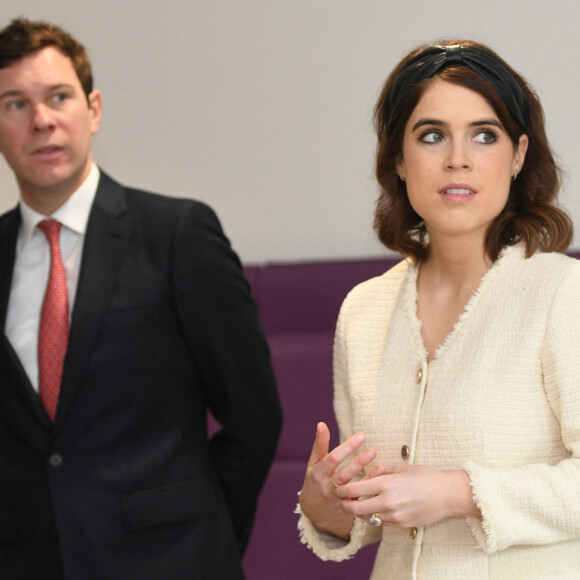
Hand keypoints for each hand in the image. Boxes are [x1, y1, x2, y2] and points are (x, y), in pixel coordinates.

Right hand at [299, 422, 381, 538]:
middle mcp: (326, 487)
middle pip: (344, 475)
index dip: (347, 447)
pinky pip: (360, 498)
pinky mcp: (346, 508)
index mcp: (318, 473)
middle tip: (373, 450)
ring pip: (353, 488)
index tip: (362, 436)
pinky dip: (370, 487)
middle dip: (359, 463)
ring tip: (379, 463)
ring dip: (367, 476)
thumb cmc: (315, 480)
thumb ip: (319, 444)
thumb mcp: (314, 463)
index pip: (333, 459)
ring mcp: (337, 499)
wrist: (313, 511)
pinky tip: (380, 475)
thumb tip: (322, 424)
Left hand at [335, 464, 479, 528]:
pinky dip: (375, 516)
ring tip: (358, 504)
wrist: (448, 494)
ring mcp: (395, 516)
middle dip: (346, 505)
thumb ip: (383, 471)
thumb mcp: (402, 468)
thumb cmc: (426, 476)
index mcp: (386, 484)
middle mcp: (388, 502)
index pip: (355, 490)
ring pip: (368, 518)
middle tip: (343, 500)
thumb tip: (370, 472)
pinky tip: (376, 508)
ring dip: (360, 512)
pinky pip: (381, 523)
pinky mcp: (401, 525)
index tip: (338, 488)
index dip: (343, 490)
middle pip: (356, 509)